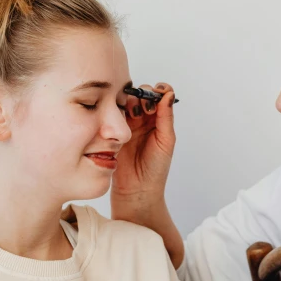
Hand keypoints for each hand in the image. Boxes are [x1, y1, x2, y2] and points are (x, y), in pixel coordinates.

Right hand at [113, 83, 176, 201]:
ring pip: (126, 101)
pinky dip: (116, 110)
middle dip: (144, 95)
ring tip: (134, 116)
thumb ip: (166, 117)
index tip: (160, 91)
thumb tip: (169, 95)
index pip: (159, 97)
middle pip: (141, 95)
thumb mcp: (166, 141)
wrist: (137, 189)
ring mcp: (126, 124)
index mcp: (158, 120)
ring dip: (131, 102)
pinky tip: (120, 118)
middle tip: (146, 109)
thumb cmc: (155, 168)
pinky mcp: (111, 131)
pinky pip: (112, 114)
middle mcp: (142, 119)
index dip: (160, 90)